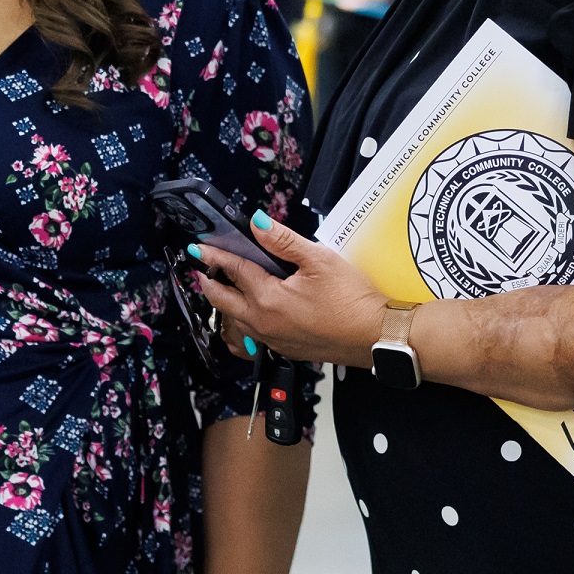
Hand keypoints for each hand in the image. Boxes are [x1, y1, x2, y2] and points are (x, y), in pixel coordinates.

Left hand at [194, 213, 386, 367]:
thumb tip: (257, 223)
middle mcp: (264, 323)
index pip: (233, 270)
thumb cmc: (352, 301)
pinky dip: (245, 324)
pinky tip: (253, 316)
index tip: (199, 248)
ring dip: (226, 305)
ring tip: (225, 291)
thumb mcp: (319, 260)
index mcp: (268, 298)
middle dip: (210, 284)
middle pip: (223, 302)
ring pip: (236, 322)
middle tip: (203, 270)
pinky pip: (254, 338)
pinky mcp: (286, 350)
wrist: (375, 336)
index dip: (214, 256)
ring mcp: (273, 340)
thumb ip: (283, 241)